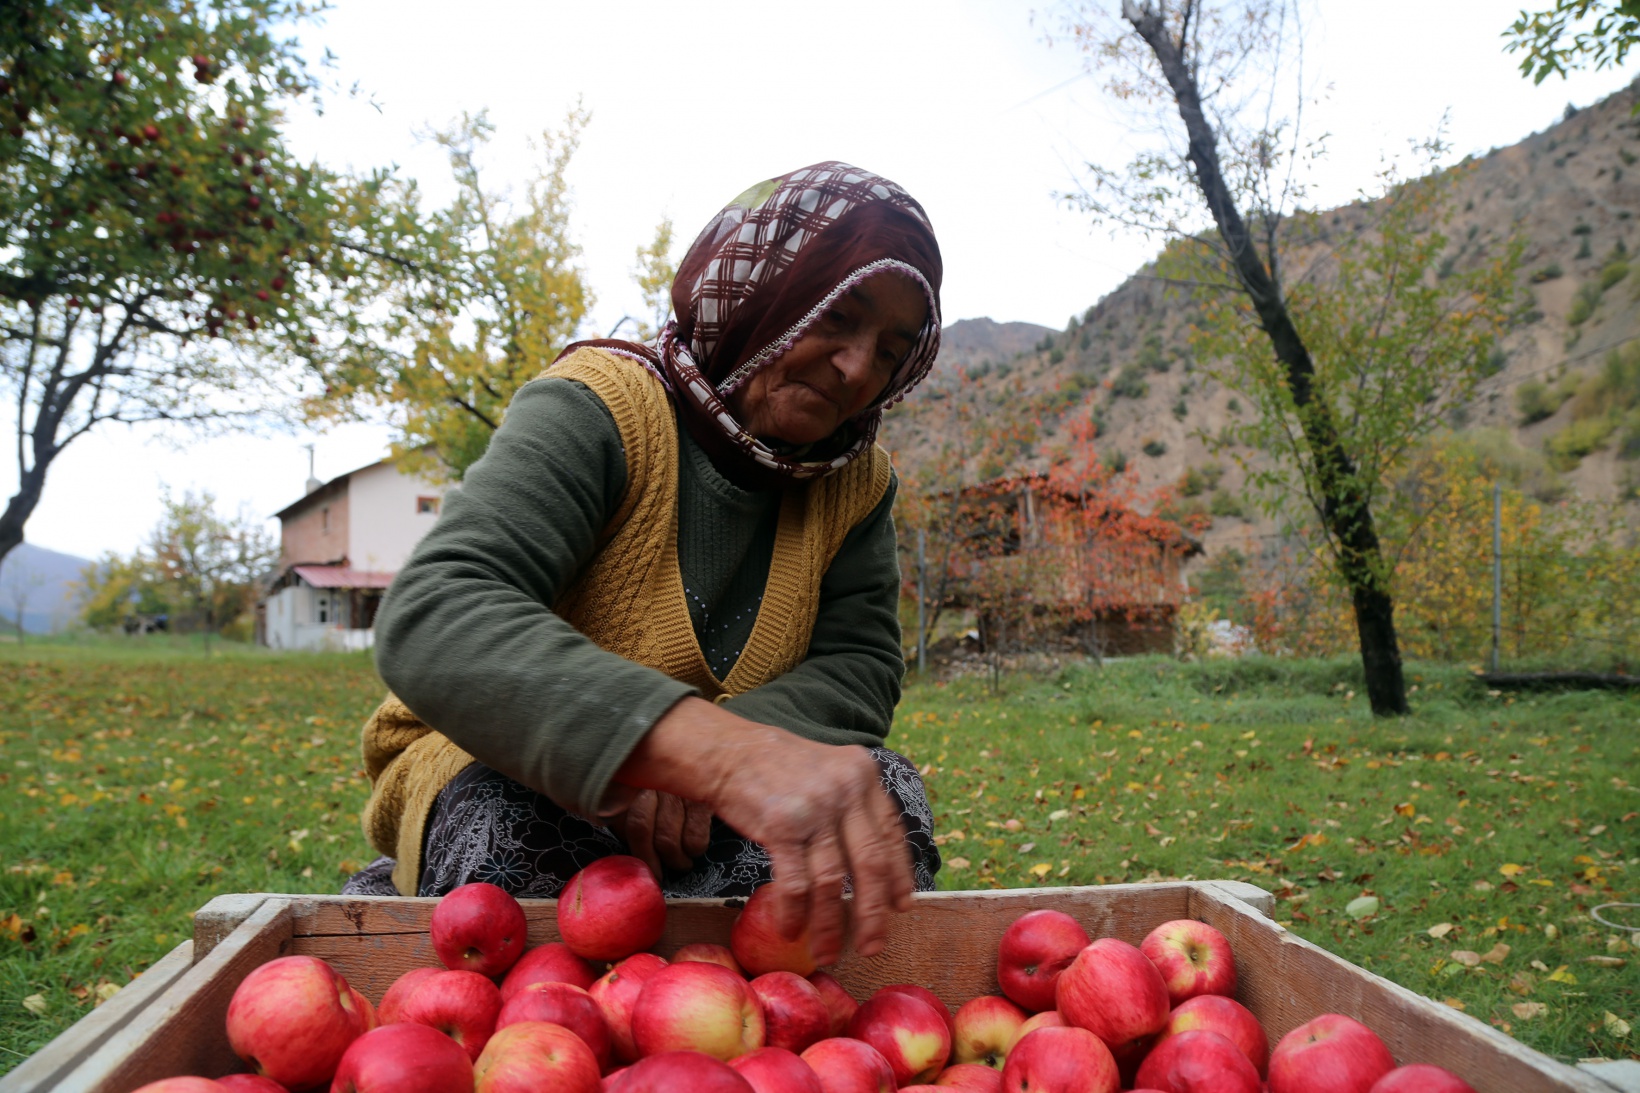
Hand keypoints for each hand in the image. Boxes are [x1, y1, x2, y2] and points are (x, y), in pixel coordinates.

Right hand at [615, 698, 912, 965]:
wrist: (727, 751)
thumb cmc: (776, 768)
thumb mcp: (829, 771)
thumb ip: (854, 804)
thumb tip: (875, 861)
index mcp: (864, 775)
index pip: (892, 834)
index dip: (899, 875)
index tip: (902, 907)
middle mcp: (846, 789)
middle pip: (870, 864)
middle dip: (873, 914)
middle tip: (874, 946)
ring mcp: (814, 807)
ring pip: (832, 882)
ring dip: (830, 926)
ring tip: (828, 953)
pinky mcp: (781, 825)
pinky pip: (796, 883)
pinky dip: (795, 914)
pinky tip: (792, 931)